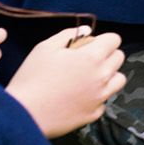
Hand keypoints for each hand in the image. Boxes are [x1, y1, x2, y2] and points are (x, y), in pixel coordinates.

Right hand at [7, 27, 126, 137]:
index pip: (114, 39)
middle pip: (119, 58)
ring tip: (87, 78)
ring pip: (119, 80)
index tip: (89, 44)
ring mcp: (100, 97)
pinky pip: (104, 101)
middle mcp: (102, 76)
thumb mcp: (45, 48)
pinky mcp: (94, 114)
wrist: (24, 114)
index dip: (102, 39)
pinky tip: (78, 96)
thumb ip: (68, 35)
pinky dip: (96, 97)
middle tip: (86, 60)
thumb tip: (86, 31)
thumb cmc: (31, 78)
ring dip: (108, 75)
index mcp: (92, 57)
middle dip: (106, 55)